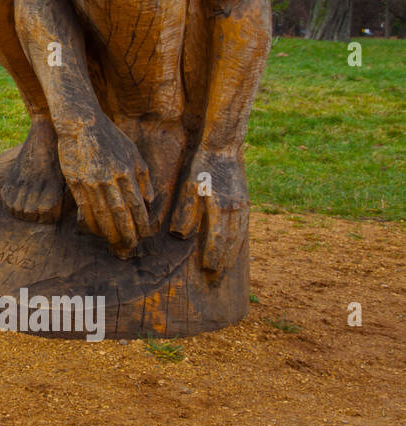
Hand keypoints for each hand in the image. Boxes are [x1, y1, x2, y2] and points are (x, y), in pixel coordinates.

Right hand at [56, 117, 154, 257]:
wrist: (81, 123)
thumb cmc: (109, 136)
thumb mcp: (133, 152)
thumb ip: (143, 176)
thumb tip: (149, 201)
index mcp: (127, 171)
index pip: (137, 205)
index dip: (141, 223)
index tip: (144, 236)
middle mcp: (110, 179)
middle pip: (121, 214)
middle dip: (128, 234)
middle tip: (131, 247)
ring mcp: (91, 181)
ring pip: (103, 214)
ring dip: (110, 232)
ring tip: (114, 244)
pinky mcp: (75, 182)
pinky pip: (85, 208)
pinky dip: (91, 222)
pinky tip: (95, 231)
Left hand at [170, 149, 248, 272]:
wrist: (223, 147)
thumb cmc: (201, 165)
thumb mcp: (188, 185)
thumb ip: (186, 210)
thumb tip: (181, 234)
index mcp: (221, 207)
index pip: (218, 239)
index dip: (213, 256)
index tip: (208, 270)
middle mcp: (236, 210)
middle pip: (231, 242)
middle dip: (224, 261)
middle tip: (216, 278)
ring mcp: (243, 206)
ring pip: (239, 236)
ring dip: (233, 253)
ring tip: (226, 267)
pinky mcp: (245, 201)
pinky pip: (244, 227)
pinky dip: (239, 241)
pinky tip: (234, 247)